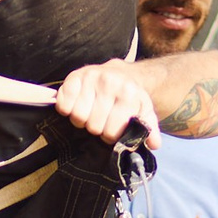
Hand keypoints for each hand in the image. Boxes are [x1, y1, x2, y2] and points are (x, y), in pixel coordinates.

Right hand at [53, 58, 171, 147]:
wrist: (120, 74)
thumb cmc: (130, 98)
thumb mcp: (144, 111)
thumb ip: (149, 128)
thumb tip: (154, 144)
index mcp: (129, 94)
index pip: (111, 132)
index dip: (111, 135)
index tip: (112, 127)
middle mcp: (110, 83)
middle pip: (93, 126)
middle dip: (96, 128)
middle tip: (100, 120)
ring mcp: (91, 78)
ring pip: (78, 117)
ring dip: (81, 120)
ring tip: (89, 113)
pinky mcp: (74, 76)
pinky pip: (63, 105)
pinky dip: (67, 110)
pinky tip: (77, 105)